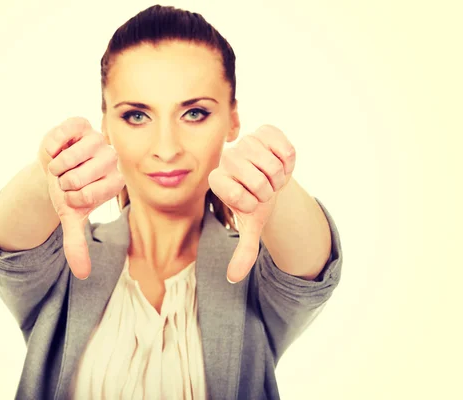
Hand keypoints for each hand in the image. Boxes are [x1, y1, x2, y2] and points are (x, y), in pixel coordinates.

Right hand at [37, 117, 124, 278]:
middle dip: (61, 183)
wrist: (55, 165)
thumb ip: (77, 243)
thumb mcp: (71, 216)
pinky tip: (58, 148)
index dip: (70, 198)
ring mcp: (98, 139)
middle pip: (76, 179)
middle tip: (66, 178)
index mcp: (115, 181)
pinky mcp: (81, 124)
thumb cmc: (67, 190)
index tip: (72, 194)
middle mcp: (112, 158)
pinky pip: (62, 135)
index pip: (86, 197)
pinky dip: (52, 146)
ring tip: (61, 165)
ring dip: (55, 166)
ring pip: (68, 159)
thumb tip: (82, 274)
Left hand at [208, 125, 295, 282]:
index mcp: (216, 180)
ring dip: (280, 177)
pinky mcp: (265, 131)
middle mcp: (226, 158)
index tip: (252, 202)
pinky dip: (289, 160)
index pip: (240, 198)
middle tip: (265, 189)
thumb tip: (233, 279)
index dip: (253, 204)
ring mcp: (245, 142)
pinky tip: (280, 161)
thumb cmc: (257, 200)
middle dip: (269, 192)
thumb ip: (243, 251)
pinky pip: (286, 149)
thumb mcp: (251, 225)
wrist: (271, 177)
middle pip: (260, 183)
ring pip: (273, 166)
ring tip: (272, 176)